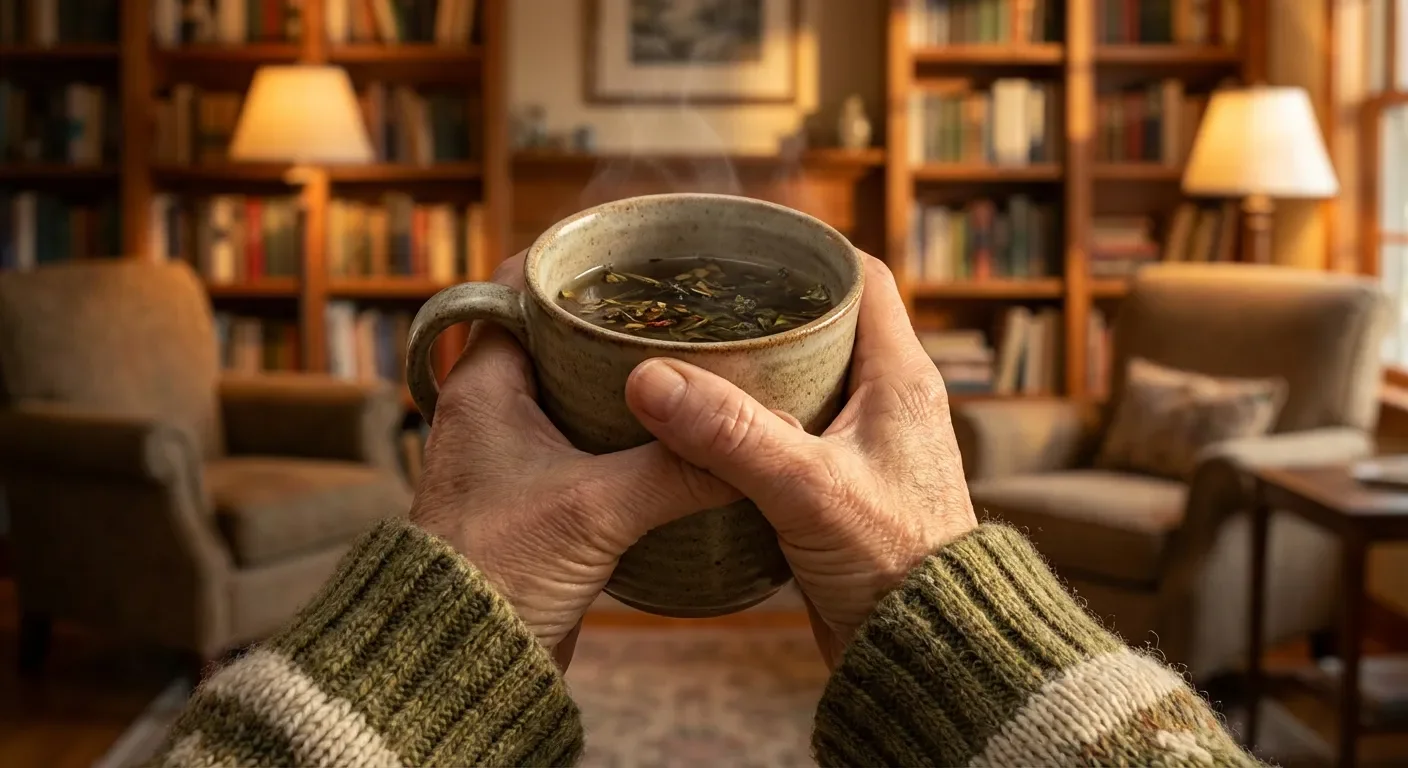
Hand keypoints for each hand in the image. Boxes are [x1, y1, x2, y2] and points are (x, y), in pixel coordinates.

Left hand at [410, 253, 738, 667]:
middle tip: (689, 303)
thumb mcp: (595, 509)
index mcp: (486, 384)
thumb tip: (763, 441)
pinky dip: (634, 435)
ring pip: (582, 393)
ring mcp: (518, 455)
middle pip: (562, 335)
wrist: (460, 664)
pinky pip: (593, 444)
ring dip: (634, 382)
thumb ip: (678, 467)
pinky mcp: (542, 499)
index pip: (522, 285)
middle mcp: (496, 410)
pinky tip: (685, 436)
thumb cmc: (497, 571)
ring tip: (699, 360)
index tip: (638, 246)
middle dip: (623, 321)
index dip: (577, 259)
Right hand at [623, 254, 976, 666]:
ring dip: (754, 367)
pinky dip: (752, 419)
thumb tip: (648, 379)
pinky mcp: (843, 487)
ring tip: (689, 352)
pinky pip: (793, 430)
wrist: (924, 653)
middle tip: (698, 299)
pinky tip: (702, 426)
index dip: (811, 250)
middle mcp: (889, 401)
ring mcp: (866, 446)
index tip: (747, 241)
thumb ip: (730, 433)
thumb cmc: (893, 563)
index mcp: (900, 377)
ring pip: (806, 380)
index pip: (864, 277)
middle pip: (827, 324)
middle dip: (766, 307)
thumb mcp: (808, 489)